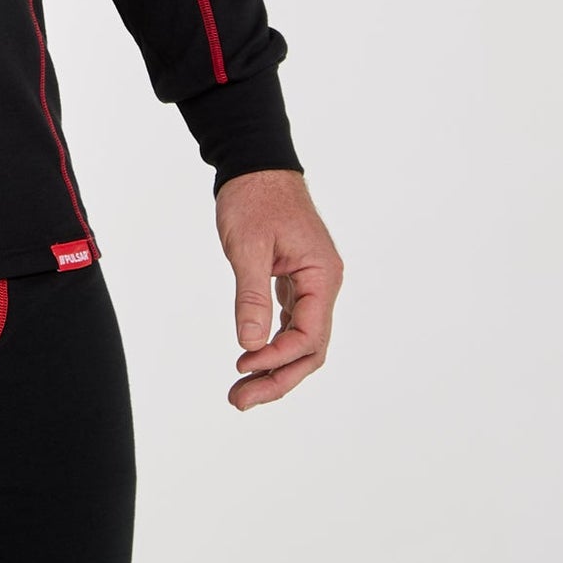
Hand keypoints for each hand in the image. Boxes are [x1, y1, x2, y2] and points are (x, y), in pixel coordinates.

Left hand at [213, 169, 342, 410]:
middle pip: (309, 348)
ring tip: (240, 391)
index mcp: (322, 275)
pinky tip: (251, 358)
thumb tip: (249, 344)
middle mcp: (323, 283)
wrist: (254, 161)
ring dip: (274, 366)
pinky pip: (291, 321)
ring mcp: (311, 282)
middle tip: (239, 400)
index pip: (309, 335)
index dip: (278, 357)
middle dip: (277, 377)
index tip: (243, 365)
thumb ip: (250, 295)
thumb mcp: (247, 246)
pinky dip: (273, 343)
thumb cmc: (253, 197)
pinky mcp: (295, 278)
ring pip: (300, 338)